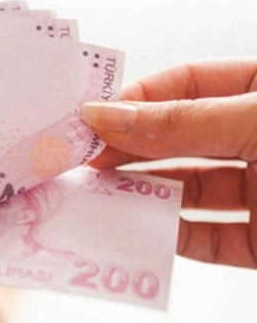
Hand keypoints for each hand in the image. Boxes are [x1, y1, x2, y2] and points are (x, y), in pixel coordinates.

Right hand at [82, 60, 256, 267]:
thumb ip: (184, 122)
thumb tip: (107, 117)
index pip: (189, 84)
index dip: (139, 99)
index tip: (92, 118)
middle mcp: (256, 140)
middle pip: (178, 138)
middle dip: (128, 147)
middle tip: (82, 158)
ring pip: (186, 190)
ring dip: (139, 193)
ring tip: (95, 194)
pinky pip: (205, 238)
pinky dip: (168, 238)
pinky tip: (135, 231)